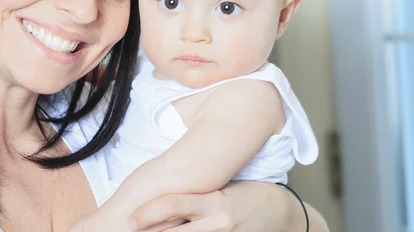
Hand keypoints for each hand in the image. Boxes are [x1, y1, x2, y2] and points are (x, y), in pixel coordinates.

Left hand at [129, 181, 328, 231]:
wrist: (282, 214)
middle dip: (150, 231)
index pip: (173, 204)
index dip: (148, 213)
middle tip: (131, 228)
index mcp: (213, 199)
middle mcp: (217, 222)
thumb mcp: (220, 187)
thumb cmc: (247, 193)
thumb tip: (159, 197)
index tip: (131, 219)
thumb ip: (193, 193)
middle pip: (173, 231)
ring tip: (145, 231)